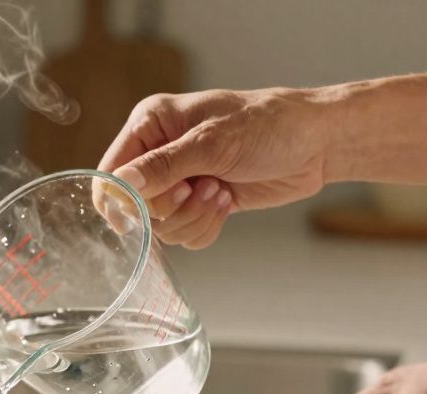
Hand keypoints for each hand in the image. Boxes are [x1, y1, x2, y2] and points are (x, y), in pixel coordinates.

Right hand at [95, 87, 332, 248]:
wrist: (315, 144)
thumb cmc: (267, 125)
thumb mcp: (211, 143)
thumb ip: (163, 166)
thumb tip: (122, 186)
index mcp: (150, 125)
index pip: (111, 172)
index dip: (121, 199)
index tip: (142, 213)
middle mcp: (159, 153)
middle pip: (136, 207)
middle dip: (171, 208)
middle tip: (197, 188)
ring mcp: (179, 181)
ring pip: (162, 227)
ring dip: (193, 218)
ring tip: (220, 192)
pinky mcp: (199, 204)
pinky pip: (185, 235)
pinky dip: (205, 227)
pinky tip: (226, 201)